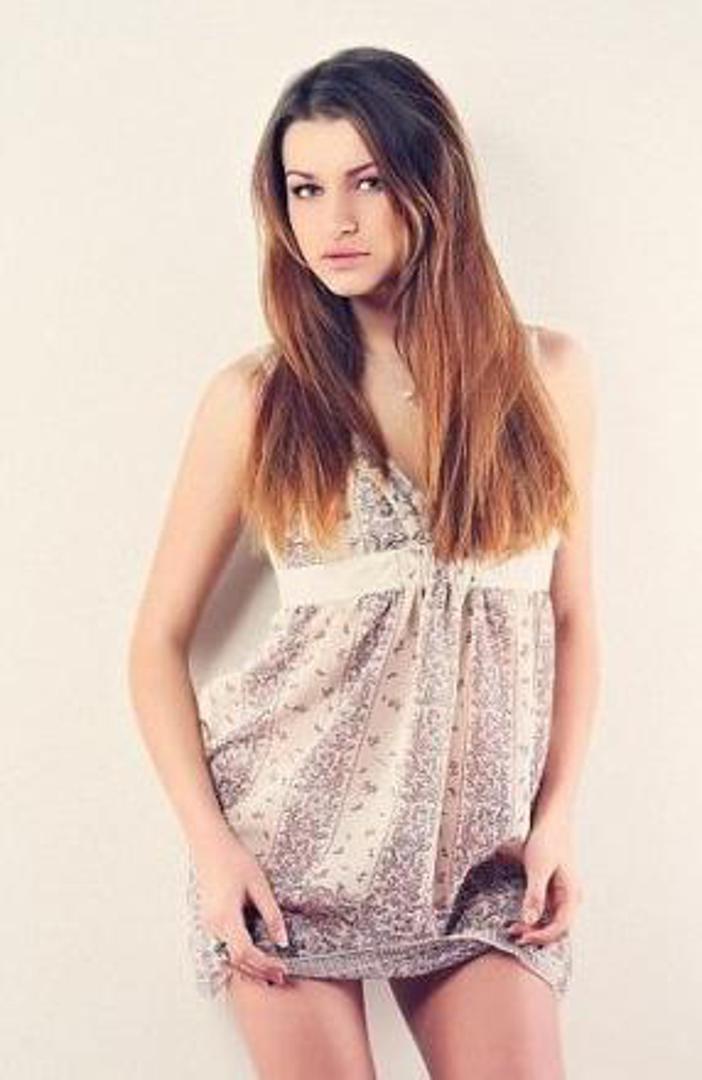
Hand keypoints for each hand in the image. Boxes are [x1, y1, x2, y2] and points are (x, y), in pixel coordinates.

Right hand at [193, 834, 290, 986]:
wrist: (210, 845)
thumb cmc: (234, 860)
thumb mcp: (259, 886)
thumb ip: (271, 915)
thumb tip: (282, 942)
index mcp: (225, 917)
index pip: (245, 953)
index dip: (264, 965)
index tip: (282, 969)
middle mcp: (213, 926)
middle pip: (236, 960)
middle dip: (258, 971)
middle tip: (280, 977)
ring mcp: (209, 924)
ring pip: (228, 956)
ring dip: (249, 967)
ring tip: (270, 971)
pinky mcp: (210, 920)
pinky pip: (224, 946)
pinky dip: (240, 957)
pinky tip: (254, 957)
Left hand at [498, 816, 583, 945]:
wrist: (552, 820)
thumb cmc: (548, 840)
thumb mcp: (538, 868)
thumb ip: (535, 895)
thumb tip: (529, 921)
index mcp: (572, 895)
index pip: (560, 928)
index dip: (540, 937)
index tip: (520, 937)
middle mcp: (570, 898)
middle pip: (556, 928)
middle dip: (535, 935)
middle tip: (512, 934)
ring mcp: (563, 895)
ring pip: (550, 921)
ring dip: (533, 928)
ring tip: (511, 929)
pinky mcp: (553, 890)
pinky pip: (546, 912)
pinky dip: (533, 918)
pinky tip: (518, 917)